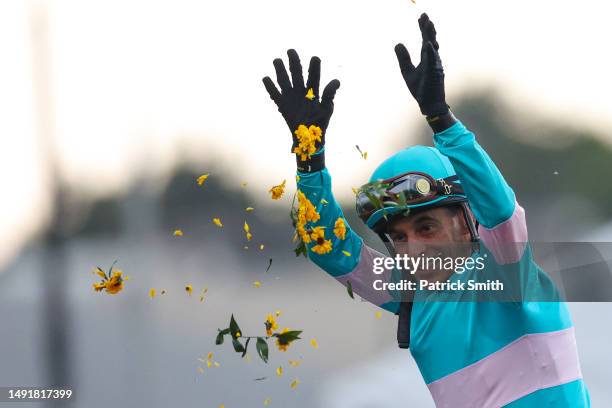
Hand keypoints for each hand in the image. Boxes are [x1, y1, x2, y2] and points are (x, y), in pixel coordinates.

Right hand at [262, 49, 339, 168]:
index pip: (313, 75)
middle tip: (291, 51)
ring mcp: (291, 97)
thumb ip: (330, 94)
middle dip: (293, 61)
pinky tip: (266, 78)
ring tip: (277, 60)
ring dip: (280, 70)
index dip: (314, 67)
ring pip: (284, 80)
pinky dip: (270, 87)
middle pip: (296, 72)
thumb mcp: (327, 108)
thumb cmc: (320, 123)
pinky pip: (274, 94)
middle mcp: (301, 90)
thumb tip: (336, 81)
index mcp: (313, 90)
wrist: (309, 138)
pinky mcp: (282, 105)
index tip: (315, 59)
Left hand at [394, 13, 447, 116]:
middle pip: (430, 40)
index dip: (423, 28)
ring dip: (430, 36)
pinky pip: (432, 61)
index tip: (421, 17)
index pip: (425, 39)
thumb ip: (403, 58)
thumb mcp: (407, 71)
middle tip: (424, 15)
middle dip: (427, 28)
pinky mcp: (434, 73)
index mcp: (426, 57)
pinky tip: (428, 44)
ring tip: (428, 24)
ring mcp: (435, 65)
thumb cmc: (420, 88)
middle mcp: (432, 59)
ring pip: (433, 47)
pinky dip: (430, 52)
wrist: (428, 103)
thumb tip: (397, 44)